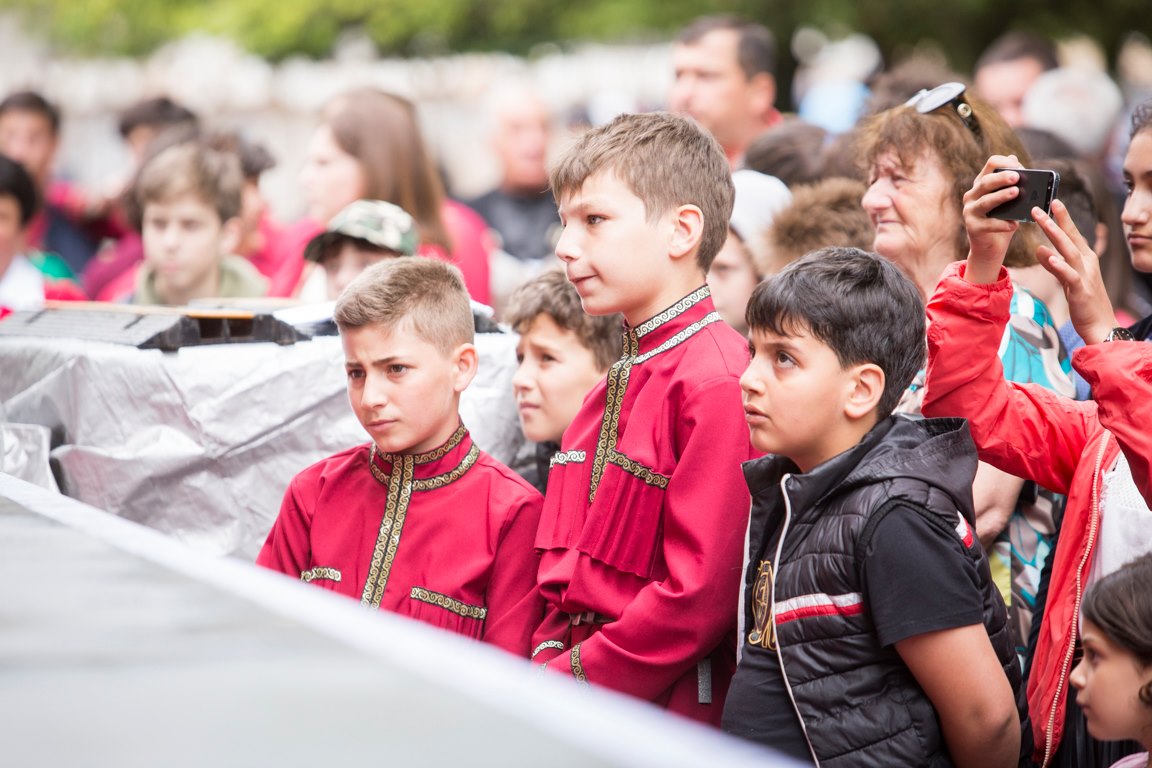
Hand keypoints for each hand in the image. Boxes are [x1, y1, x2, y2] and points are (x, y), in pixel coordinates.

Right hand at [962, 156, 1021, 283]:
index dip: (1006, 163)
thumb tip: (1015, 158)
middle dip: (1002, 178)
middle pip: (986, 182)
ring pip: (985, 201)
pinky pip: (988, 224)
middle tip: (1017, 177)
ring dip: (1001, 197)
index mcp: (982, 184)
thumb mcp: (1008, 200)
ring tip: (1016, 193)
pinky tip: (1014, 225)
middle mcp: (972, 196)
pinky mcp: (972, 227)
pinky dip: (1002, 224)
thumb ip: (1011, 182)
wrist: (990, 246)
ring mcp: (970, 211)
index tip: (1019, 168)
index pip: (991, 164)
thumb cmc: (1002, 219)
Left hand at [1033, 199, 1117, 344]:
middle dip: (1056, 220)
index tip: (1052, 202)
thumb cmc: (1084, 302)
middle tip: (1041, 206)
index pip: (1072, 234)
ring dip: (1056, 235)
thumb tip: (1040, 249)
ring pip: (1069, 251)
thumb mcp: (1066, 280)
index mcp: (1084, 259)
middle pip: (1070, 238)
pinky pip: (1069, 275)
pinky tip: (1048, 255)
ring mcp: (1085, 276)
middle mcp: (1087, 263)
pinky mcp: (1080, 291)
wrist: (1100, 326)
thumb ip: (1053, 264)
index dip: (1063, 218)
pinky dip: (1059, 265)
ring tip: (1043, 222)